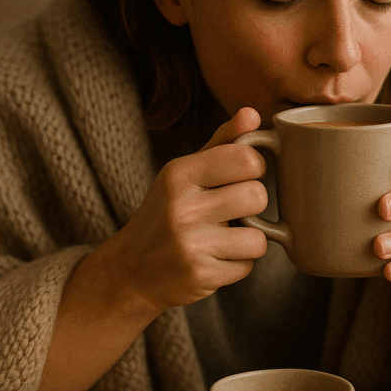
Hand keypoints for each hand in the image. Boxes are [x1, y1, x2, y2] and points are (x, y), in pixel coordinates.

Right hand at [109, 107, 268, 309]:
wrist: (132, 270)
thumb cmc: (167, 213)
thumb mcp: (185, 173)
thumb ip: (222, 142)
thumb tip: (252, 114)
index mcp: (179, 174)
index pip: (247, 158)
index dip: (255, 168)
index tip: (242, 175)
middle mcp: (182, 208)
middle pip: (258, 196)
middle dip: (252, 206)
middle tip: (232, 210)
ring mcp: (190, 245)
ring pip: (259, 238)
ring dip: (248, 240)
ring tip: (223, 237)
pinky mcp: (200, 276)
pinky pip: (248, 266)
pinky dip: (237, 264)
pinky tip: (214, 259)